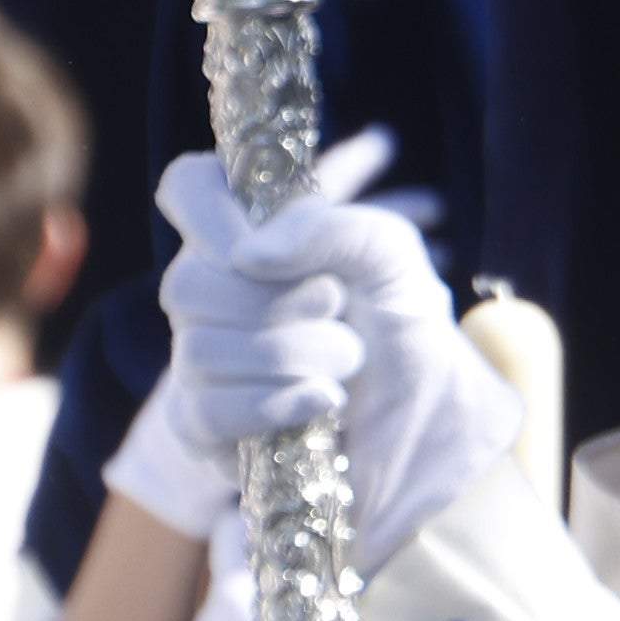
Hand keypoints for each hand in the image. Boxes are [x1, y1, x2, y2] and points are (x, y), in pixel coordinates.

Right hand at [154, 134, 513, 569]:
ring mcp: (201, 363)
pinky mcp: (205, 431)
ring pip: (198, 350)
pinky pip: (203, 413)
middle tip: (339, 309)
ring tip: (347, 364)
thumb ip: (334, 230)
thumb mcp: (393, 258)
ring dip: (291, 356)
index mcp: (248, 234)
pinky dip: (270, 406)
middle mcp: (212, 294)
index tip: (257, 245)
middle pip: (187, 283)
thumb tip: (248, 256)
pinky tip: (320, 404)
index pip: (186, 189)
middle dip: (277, 302)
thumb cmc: (405, 330)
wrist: (433, 425)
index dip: (210, 211)